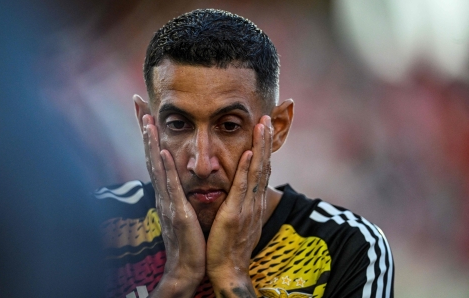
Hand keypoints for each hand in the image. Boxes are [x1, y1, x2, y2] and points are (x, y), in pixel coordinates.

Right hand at [141, 114, 205, 296]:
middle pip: (151, 154)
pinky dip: (165, 168)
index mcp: (167, 190)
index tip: (145, 110)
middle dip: (144, 128)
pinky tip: (163, 151)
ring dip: (151, 143)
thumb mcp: (183, 210)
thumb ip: (179, 192)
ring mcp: (168, 201)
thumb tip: (179, 178)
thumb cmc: (189, 239)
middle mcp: (163, 192)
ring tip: (147, 120)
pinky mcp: (177, 212)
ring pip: (157, 167)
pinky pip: (171, 186)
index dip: (149, 133)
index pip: (156, 155)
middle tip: (138, 103)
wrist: (188, 266)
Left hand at [206, 115, 272, 296]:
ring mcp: (247, 207)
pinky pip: (242, 188)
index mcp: (253, 202)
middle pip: (263, 165)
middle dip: (266, 141)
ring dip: (260, 147)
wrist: (228, 270)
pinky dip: (247, 169)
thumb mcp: (240, 222)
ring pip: (256, 171)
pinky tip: (248, 153)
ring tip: (262, 124)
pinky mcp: (236, 214)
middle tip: (268, 117)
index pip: (261, 170)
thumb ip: (241, 205)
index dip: (264, 148)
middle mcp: (254, 202)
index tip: (264, 129)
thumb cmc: (230, 247)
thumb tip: (240, 193)